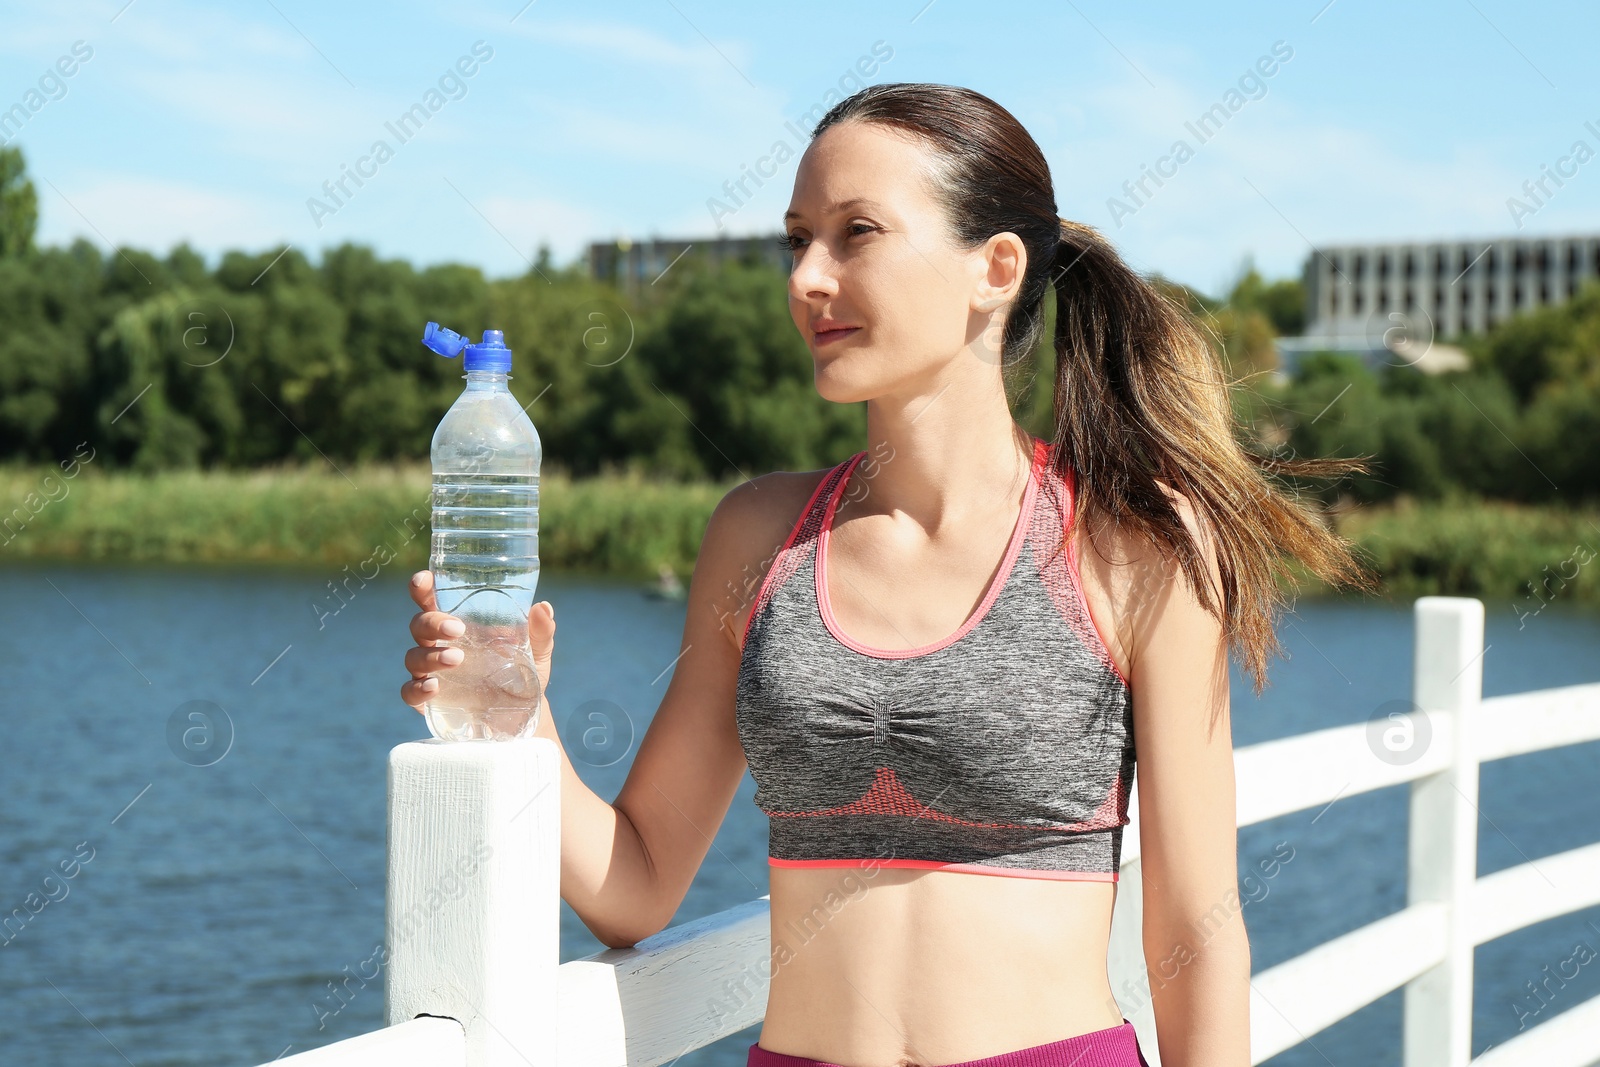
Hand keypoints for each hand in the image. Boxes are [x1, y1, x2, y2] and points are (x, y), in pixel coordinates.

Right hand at [401, 570, 556, 715]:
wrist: (521, 713)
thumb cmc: (521, 671)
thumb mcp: (537, 650)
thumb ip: (540, 630)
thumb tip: (543, 607)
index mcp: (458, 622)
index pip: (432, 599)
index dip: (422, 587)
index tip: (423, 580)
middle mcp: (438, 643)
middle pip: (419, 625)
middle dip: (433, 623)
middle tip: (457, 629)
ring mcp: (431, 672)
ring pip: (413, 657)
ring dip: (430, 656)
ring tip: (457, 658)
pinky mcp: (429, 700)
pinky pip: (410, 692)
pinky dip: (417, 689)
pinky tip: (434, 687)